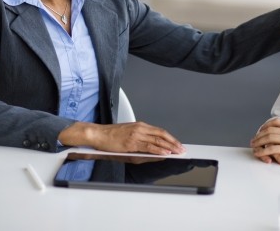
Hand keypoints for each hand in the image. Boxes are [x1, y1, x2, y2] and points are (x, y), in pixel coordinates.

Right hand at [58, 121, 185, 155]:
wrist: (98, 134)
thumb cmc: (111, 137)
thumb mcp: (129, 136)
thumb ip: (142, 142)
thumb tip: (155, 151)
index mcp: (140, 126)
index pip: (160, 131)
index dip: (170, 138)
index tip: (177, 143)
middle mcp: (140, 128)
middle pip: (161, 134)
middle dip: (173, 142)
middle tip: (182, 148)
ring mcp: (136, 135)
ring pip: (157, 140)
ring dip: (169, 147)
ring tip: (177, 152)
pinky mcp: (131, 142)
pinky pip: (148, 146)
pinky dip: (158, 150)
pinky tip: (165, 153)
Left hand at [250, 118, 279, 166]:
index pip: (277, 121)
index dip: (266, 125)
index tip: (260, 130)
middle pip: (270, 129)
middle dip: (259, 134)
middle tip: (253, 140)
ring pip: (269, 137)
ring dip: (259, 141)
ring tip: (253, 146)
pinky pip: (273, 148)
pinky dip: (263, 151)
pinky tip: (258, 153)